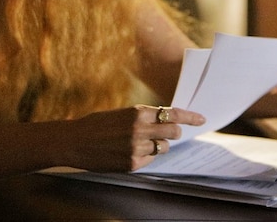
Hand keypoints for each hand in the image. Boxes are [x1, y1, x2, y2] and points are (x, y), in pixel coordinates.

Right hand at [66, 105, 204, 171]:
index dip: (190, 117)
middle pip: (173, 132)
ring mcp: (136, 148)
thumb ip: (143, 117)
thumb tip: (165, 121)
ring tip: (139, 142)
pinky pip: (149, 159)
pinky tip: (129, 152)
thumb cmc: (96, 125)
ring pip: (163, 147)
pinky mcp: (132, 163)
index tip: (201, 119)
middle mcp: (139, 129)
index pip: (172, 114)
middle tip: (169, 133)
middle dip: (174, 132)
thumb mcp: (121, 114)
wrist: (74, 142)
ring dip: (157, 145)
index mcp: (137, 113)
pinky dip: (145, 156)